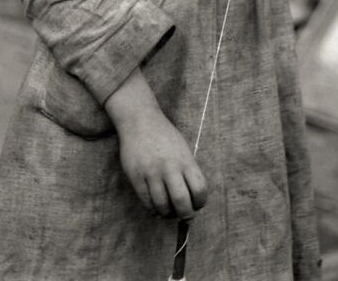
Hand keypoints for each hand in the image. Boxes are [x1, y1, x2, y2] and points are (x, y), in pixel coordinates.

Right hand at [105, 69, 207, 219]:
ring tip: (169, 212)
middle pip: (182, 202)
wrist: (140, 120)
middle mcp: (169, 167)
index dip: (200, 203)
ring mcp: (152, 173)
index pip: (199, 190)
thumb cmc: (164, 136)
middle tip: (185, 216)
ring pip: (163, 206)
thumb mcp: (182, 149)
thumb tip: (191, 200)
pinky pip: (147, 202)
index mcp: (185, 160)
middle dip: (186, 215)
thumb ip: (188, 171)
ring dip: (168, 214)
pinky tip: (157, 207)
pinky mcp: (136, 177)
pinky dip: (154, 209)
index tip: (197, 205)